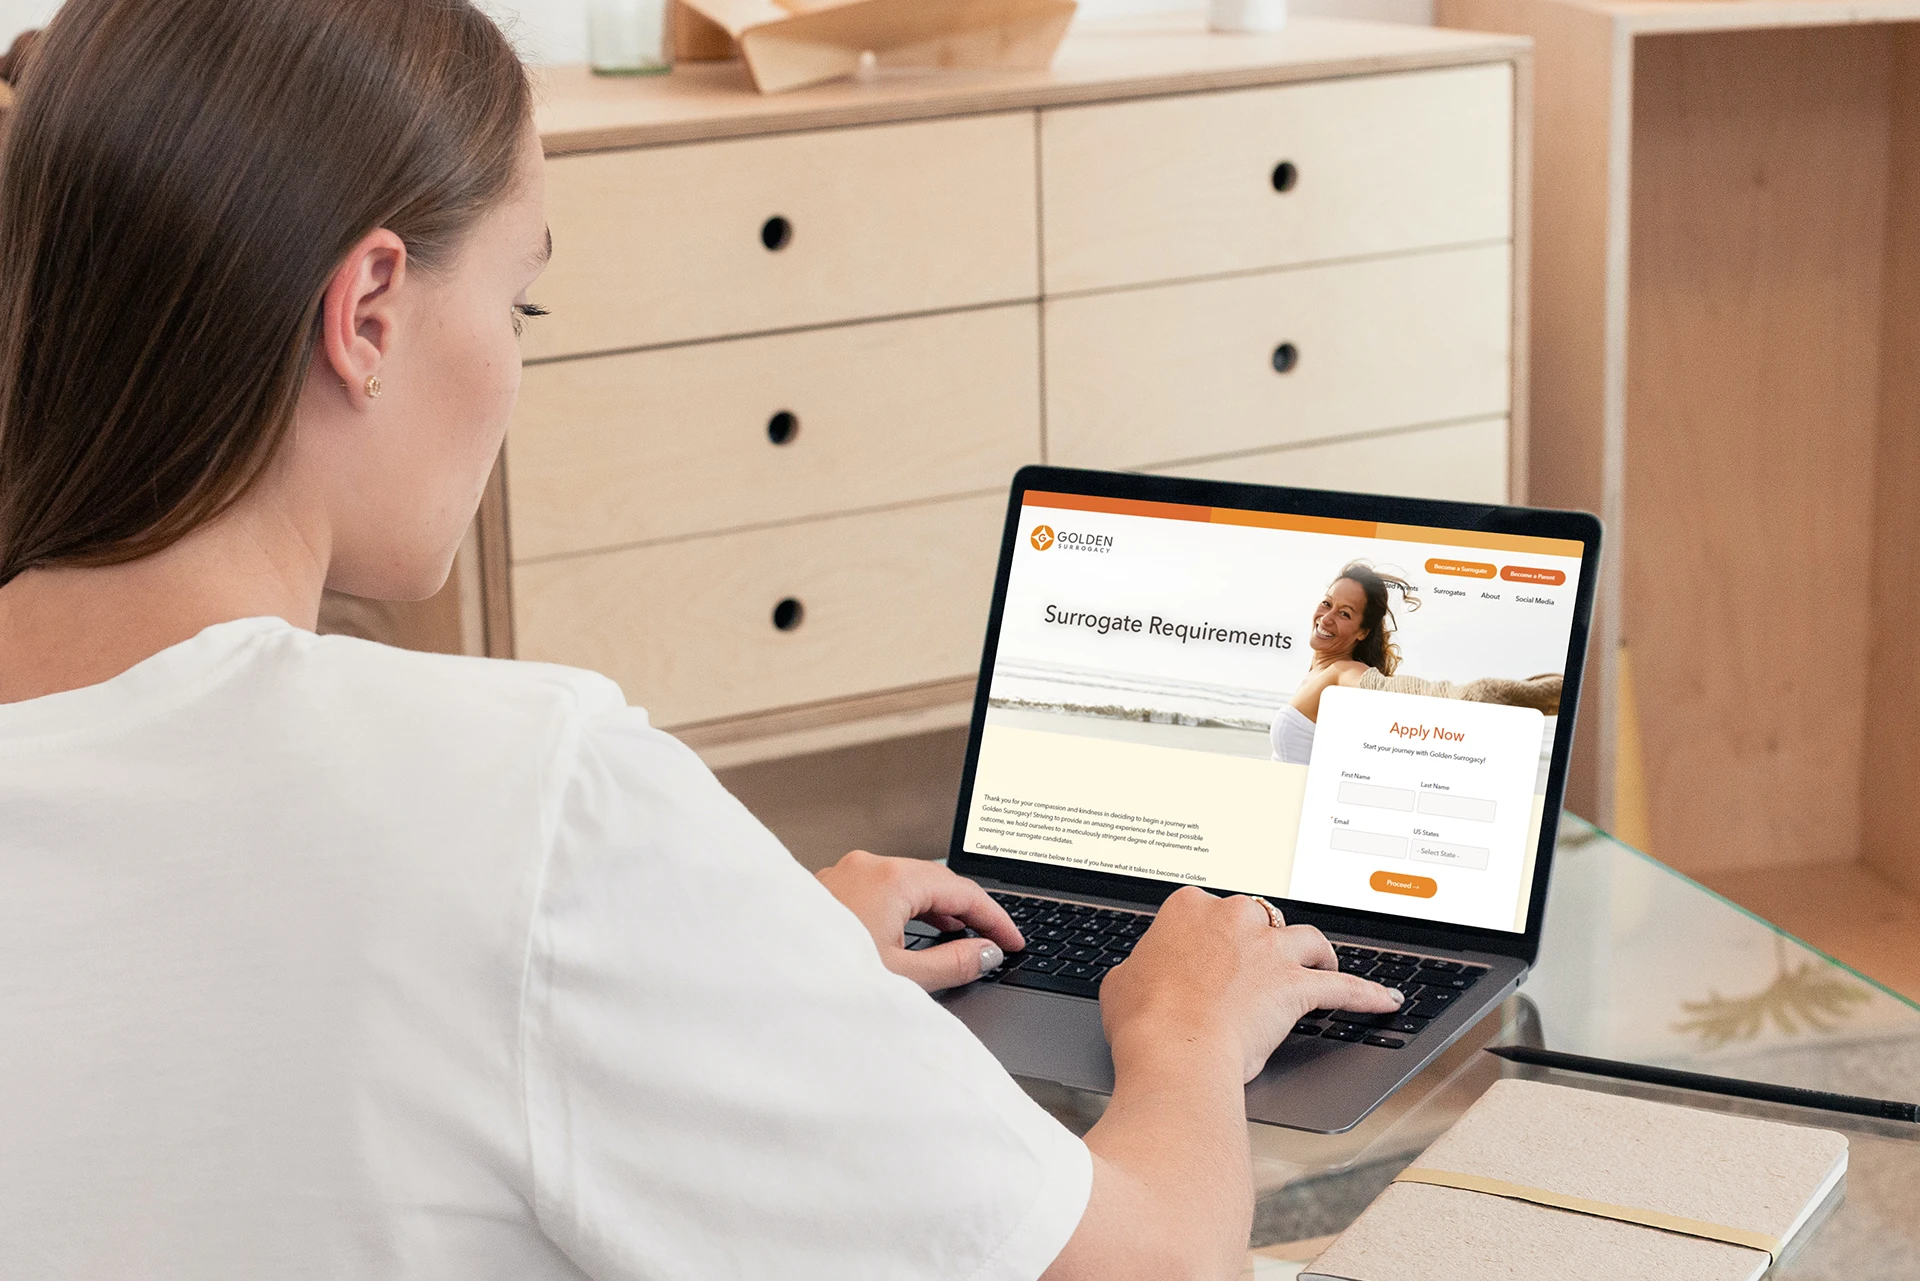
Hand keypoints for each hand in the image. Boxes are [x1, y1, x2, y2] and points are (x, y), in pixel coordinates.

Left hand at [817, 850, 1024, 992]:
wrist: (760, 977)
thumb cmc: (823, 977)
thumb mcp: (901, 977)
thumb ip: (952, 963)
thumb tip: (985, 953)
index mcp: (892, 879)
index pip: (963, 891)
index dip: (996, 918)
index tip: (1014, 941)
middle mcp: (868, 866)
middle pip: (936, 881)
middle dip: (969, 910)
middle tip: (995, 939)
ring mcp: (844, 874)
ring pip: (908, 883)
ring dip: (938, 909)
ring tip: (961, 937)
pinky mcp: (829, 889)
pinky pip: (883, 891)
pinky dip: (908, 909)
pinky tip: (915, 930)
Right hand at [1099, 887, 1404, 1081]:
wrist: (1175, 1051)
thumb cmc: (1144, 1021)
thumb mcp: (1121, 982)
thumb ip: (1142, 966)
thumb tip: (1143, 972)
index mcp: (1188, 907)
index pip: (1209, 909)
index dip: (1215, 935)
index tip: (1214, 953)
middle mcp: (1234, 917)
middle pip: (1261, 918)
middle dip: (1263, 940)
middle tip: (1259, 966)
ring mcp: (1269, 949)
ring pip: (1307, 940)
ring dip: (1315, 954)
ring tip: (1320, 966)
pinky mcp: (1296, 985)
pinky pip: (1344, 988)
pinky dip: (1366, 994)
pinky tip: (1384, 1000)